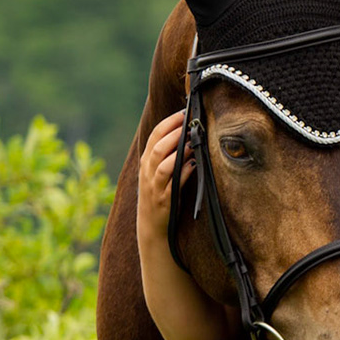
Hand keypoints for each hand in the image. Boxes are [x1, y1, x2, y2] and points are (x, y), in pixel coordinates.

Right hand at [137, 109, 193, 246]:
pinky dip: (183, 172)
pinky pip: (173, 183)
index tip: (186, 111)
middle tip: (191, 122)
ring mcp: (154, 187)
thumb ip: (169, 155)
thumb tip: (190, 134)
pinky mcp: (163, 201)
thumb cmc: (160, 196)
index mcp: (146, 161)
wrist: (152, 228)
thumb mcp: (159, 173)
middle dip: (175, 132)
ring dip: (179, 151)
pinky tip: (193, 164)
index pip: (156, 134)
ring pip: (162, 163)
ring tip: (193, 142)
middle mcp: (147, 172)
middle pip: (158, 146)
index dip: (170, 121)